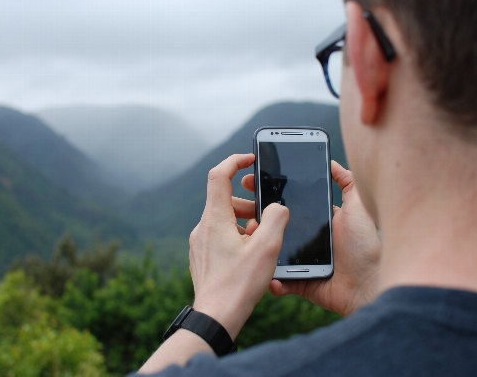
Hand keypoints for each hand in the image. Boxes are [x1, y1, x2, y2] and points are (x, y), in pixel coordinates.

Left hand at [190, 154, 288, 339]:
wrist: (216, 317)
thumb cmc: (239, 284)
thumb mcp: (267, 248)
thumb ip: (276, 219)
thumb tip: (277, 207)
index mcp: (215, 219)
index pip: (218, 175)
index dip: (235, 161)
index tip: (250, 160)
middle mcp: (202, 227)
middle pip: (225, 200)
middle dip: (249, 204)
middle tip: (266, 219)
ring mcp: (199, 242)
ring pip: (223, 219)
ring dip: (244, 222)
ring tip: (260, 243)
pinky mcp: (201, 256)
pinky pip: (219, 235)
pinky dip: (236, 236)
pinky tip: (249, 256)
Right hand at [241, 160, 380, 316]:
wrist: (370, 284)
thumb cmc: (367, 245)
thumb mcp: (359, 207)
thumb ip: (347, 183)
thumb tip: (332, 162)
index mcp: (318, 221)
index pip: (289, 205)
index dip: (270, 196)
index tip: (252, 183)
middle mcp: (308, 240)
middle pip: (276, 228)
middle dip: (257, 219)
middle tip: (242, 211)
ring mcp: (302, 262)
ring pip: (273, 252)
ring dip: (260, 247)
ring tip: (250, 238)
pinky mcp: (300, 283)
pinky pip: (280, 281)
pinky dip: (272, 279)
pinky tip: (265, 271)